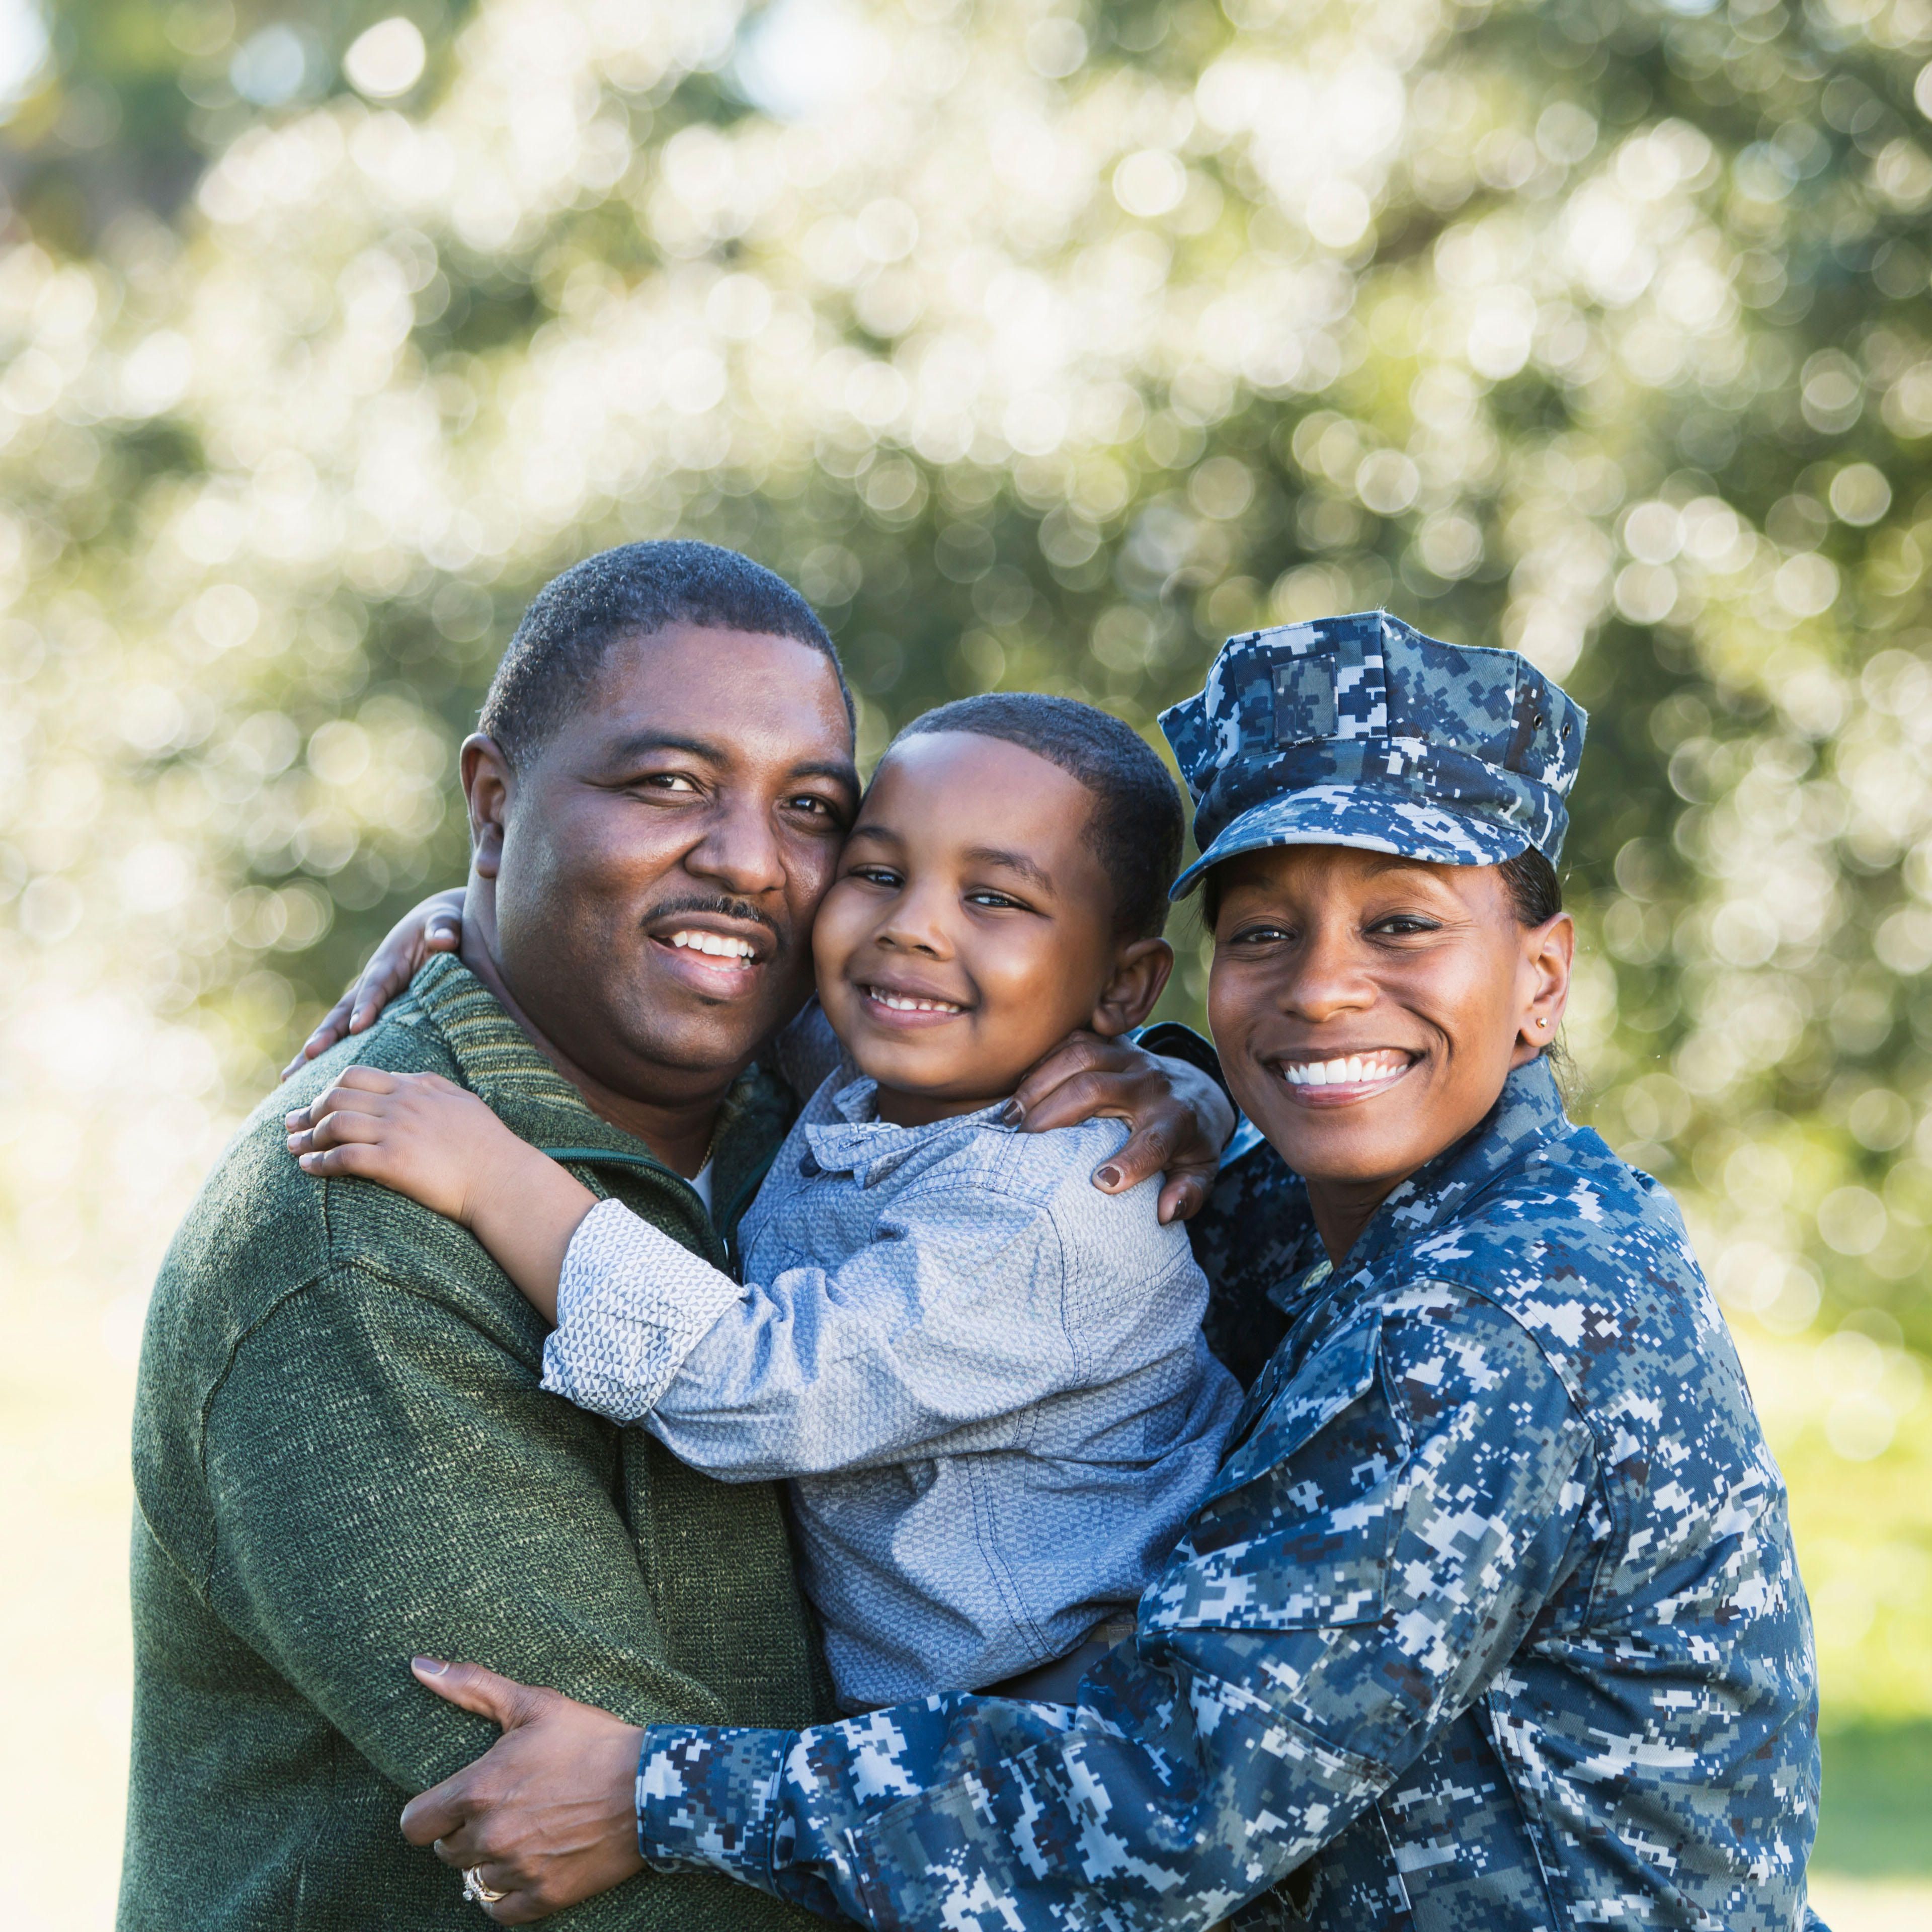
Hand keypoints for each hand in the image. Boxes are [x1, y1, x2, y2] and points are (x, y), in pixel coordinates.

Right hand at [281, 887, 465, 1078]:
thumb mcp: (444, 922)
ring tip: (289, 1077)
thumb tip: (443, 938)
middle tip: (308, 1055)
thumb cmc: (440, 927)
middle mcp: (369, 985)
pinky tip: (307, 1082)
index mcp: (388, 964)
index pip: (376, 987)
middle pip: (343, 1011)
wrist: (433, 930)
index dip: (366, 1005)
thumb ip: (443, 928)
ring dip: (314, 1051)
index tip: (358, 1026)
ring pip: (336, 1028)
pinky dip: (327, 1057)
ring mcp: (365, 1001)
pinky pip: (345, 1037)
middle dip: (326, 1034)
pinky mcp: (368, 1014)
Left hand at [287, 1068, 593, 1319]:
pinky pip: (344, 1157)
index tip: (315, 1103)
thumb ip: (432, 1086)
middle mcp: (402, 1104)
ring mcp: (397, 1132)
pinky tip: (309, 1168)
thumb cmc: (489, 1145)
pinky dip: (320, 1162)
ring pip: (335, 1124)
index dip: (328, 1087)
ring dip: (307, 1136)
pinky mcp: (394, 1163)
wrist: (503, 1179)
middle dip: (308, 1110)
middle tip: (293, 1124)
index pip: (357, 1075)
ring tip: (293, 1147)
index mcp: (416, 1087)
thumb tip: (409, 1078)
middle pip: (337, 1096)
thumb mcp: (462, 1102)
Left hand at [400, 1658, 644, 1924]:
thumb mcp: (534, 1704)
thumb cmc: (591, 1740)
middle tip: (501, 1809)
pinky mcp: (544, 1897)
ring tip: (522, 1832)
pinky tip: (526, 1866)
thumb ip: (472, 1686)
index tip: (451, 1803)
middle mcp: (490, 1836)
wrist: (650, 1785)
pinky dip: (507, 1893)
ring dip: (490, 1858)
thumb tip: (418, 1665)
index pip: (414, 1824)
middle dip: (465, 1831)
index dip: (429, 1813)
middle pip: (446, 1851)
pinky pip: (499, 1910)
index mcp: (478, 1790)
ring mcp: (517, 1870)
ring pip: (474, 1878)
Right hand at [1007, 1032, 1233, 1223]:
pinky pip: (1071, 1040)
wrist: (1196, 1090)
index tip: (1102, 1183)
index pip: (1155, 1140)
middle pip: (1095, 1089)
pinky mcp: (1111, 1042)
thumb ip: (1189, 1193)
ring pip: (1078, 1056)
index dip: (1131, 1161)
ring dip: (1038, 1085)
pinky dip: (1041, 1062)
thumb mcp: (1200, 1172)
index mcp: (1176, 1120)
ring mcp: (1130, 1056)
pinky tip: (1020, 1088)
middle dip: (1053, 1116)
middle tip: (1021, 1145)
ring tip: (1010, 1116)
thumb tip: (1165, 1212)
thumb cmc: (1188, 1141)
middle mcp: (1151, 1083)